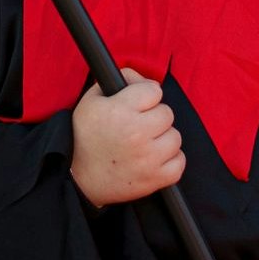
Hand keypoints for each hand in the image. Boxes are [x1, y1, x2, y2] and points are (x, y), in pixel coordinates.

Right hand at [66, 75, 182, 207]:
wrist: (79, 179)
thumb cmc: (85, 137)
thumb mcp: (92, 100)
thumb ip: (120, 80)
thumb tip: (145, 80)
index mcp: (121, 111)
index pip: (154, 91)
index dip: (147, 95)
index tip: (139, 104)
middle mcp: (137, 134)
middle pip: (167, 113)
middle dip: (155, 117)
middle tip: (140, 125)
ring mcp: (148, 159)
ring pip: (175, 137)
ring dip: (163, 139)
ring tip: (146, 143)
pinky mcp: (155, 179)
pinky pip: (179, 162)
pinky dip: (170, 160)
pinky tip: (155, 158)